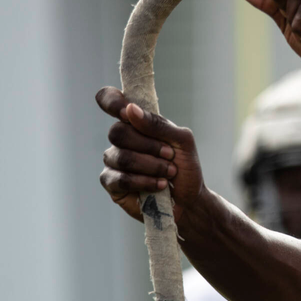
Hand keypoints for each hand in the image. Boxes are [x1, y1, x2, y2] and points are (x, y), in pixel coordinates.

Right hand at [96, 87, 204, 222]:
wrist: (190, 200)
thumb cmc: (185, 168)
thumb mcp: (182, 142)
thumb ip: (158, 125)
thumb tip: (130, 110)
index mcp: (136, 123)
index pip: (110, 101)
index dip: (112, 101)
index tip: (127, 112)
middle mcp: (121, 140)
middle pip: (117, 132)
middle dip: (149, 146)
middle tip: (170, 156)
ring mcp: (114, 161)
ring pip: (121, 157)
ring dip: (151, 166)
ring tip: (170, 173)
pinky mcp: (111, 184)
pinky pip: (119, 178)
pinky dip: (144, 181)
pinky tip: (160, 186)